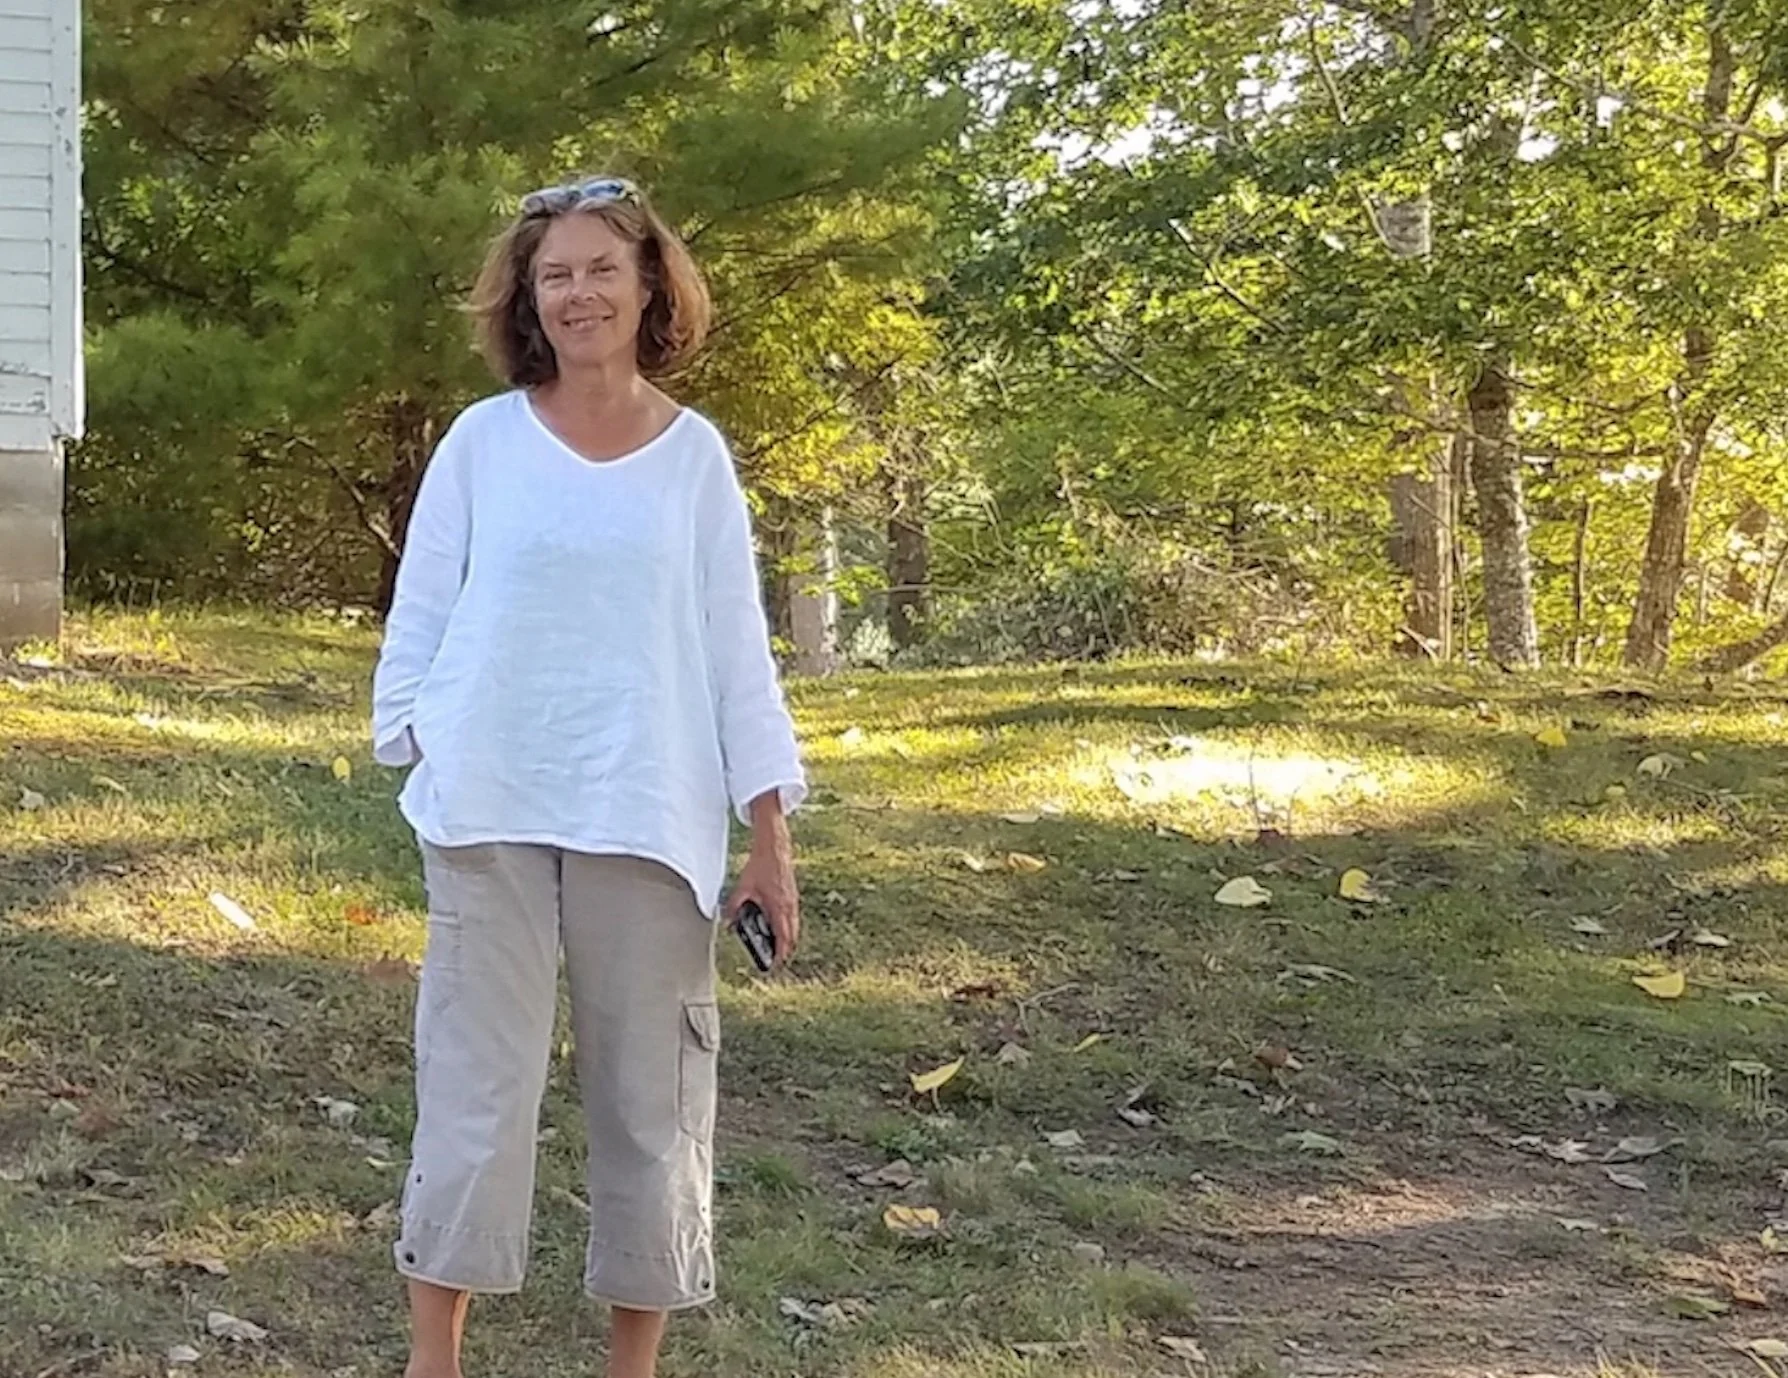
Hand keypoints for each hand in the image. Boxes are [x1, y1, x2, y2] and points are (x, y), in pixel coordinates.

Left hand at [726, 813, 798, 968]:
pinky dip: (789, 927)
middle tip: (776, 961)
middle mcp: (789, 906)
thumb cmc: (761, 866)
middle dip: (785, 951)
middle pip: (792, 937)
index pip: (783, 938)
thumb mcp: (743, 888)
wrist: (775, 848)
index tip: (774, 964)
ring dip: (788, 939)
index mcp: (778, 907)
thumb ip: (734, 906)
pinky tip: (780, 927)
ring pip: (795, 927)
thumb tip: (727, 921)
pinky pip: (794, 917)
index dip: (780, 954)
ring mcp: (793, 901)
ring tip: (779, 948)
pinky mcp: (792, 895)